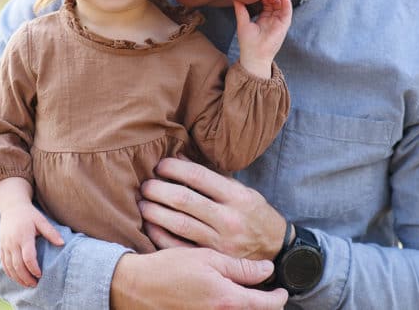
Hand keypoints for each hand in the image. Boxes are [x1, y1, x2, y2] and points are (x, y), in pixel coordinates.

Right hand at [0, 202, 64, 286]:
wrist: (12, 207)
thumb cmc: (29, 215)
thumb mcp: (42, 221)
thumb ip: (51, 233)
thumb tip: (62, 244)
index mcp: (24, 236)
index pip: (28, 257)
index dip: (34, 268)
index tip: (40, 274)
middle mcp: (13, 243)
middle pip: (18, 265)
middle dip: (26, 277)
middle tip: (35, 284)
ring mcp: (5, 246)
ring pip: (9, 267)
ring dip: (18, 278)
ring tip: (28, 284)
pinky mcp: (1, 247)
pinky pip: (4, 263)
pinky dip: (10, 273)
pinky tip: (17, 278)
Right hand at [111, 248, 287, 309]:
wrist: (135, 288)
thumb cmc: (169, 268)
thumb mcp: (207, 259)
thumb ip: (240, 268)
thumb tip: (267, 270)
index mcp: (227, 300)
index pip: (267, 305)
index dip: (278, 297)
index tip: (281, 290)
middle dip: (264, 306)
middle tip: (267, 294)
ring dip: (247, 308)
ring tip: (247, 296)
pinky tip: (225, 302)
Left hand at [139, 157, 287, 260]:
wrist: (276, 250)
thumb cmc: (253, 214)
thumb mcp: (241, 190)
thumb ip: (212, 177)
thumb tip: (179, 159)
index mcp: (237, 196)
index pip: (199, 177)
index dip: (175, 169)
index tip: (160, 165)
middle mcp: (229, 219)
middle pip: (184, 200)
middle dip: (159, 190)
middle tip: (146, 185)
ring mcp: (220, 242)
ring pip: (179, 224)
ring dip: (155, 211)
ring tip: (142, 203)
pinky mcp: (213, 260)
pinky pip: (179, 247)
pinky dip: (160, 236)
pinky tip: (150, 225)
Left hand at [234, 0, 292, 77]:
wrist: (255, 55)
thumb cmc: (248, 42)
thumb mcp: (243, 22)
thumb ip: (240, 10)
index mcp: (263, 19)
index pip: (266, 4)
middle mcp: (272, 20)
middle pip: (275, 3)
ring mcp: (279, 22)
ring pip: (282, 6)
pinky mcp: (284, 25)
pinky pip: (288, 11)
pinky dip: (286, 2)